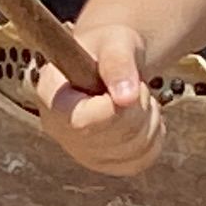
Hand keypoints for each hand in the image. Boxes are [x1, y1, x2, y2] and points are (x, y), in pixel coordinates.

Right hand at [33, 25, 162, 176]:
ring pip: (133, 150)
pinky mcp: (105, 164)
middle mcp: (58, 129)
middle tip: (135, 84)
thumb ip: (118, 63)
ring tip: (136, 97)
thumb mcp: (115, 42)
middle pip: (113, 137)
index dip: (111, 109)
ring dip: (149, 119)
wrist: (110, 62)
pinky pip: (142, 160)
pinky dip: (153, 136)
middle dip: (138, 107)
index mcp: (51, 96)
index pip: (80, 121)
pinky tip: (141, 116)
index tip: (125, 88)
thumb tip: (126, 98)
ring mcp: (80, 152)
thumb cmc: (107, 48)